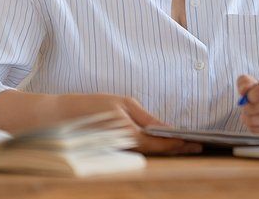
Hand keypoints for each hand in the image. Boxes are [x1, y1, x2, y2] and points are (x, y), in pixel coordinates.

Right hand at [53, 93, 201, 155]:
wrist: (59, 118)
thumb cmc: (92, 107)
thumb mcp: (122, 104)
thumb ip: (146, 118)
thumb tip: (166, 129)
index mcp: (130, 135)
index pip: (161, 144)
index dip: (180, 143)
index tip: (197, 142)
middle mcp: (126, 148)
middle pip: (158, 152)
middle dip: (178, 149)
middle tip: (199, 145)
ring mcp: (119, 153)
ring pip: (149, 154)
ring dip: (167, 150)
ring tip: (187, 144)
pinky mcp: (114, 153)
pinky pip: (138, 153)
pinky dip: (153, 149)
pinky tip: (163, 145)